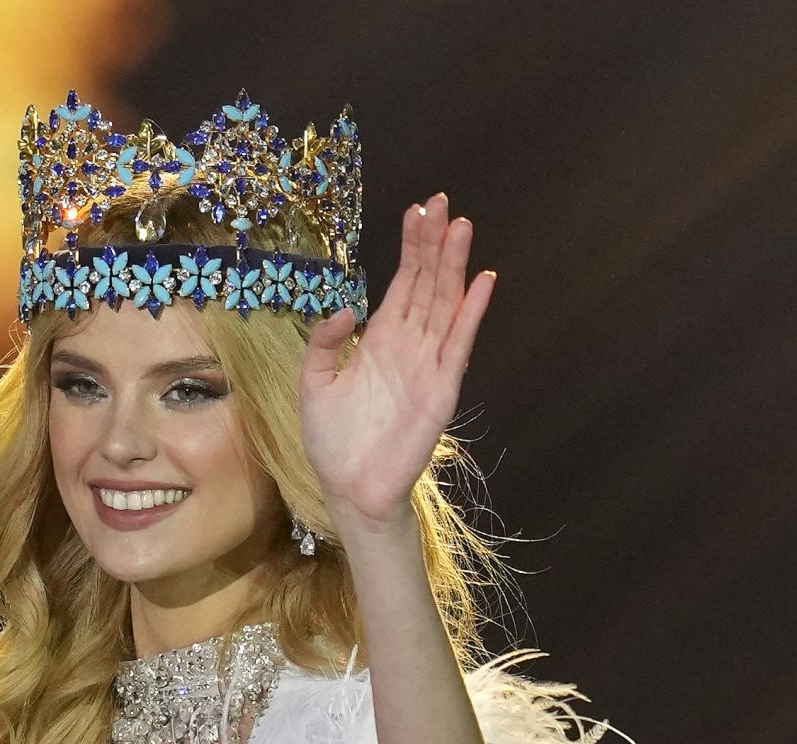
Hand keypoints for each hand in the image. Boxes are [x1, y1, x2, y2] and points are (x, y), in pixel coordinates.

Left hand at [296, 191, 495, 529]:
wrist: (350, 488)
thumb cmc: (333, 442)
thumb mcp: (314, 384)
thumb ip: (324, 344)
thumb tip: (346, 308)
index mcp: (381, 341)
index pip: (401, 284)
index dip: (411, 248)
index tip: (418, 210)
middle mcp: (409, 346)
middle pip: (427, 284)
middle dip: (434, 244)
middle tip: (443, 202)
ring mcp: (428, 366)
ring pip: (445, 306)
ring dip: (455, 267)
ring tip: (462, 227)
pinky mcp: (441, 390)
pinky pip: (458, 346)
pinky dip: (471, 315)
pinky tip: (482, 283)